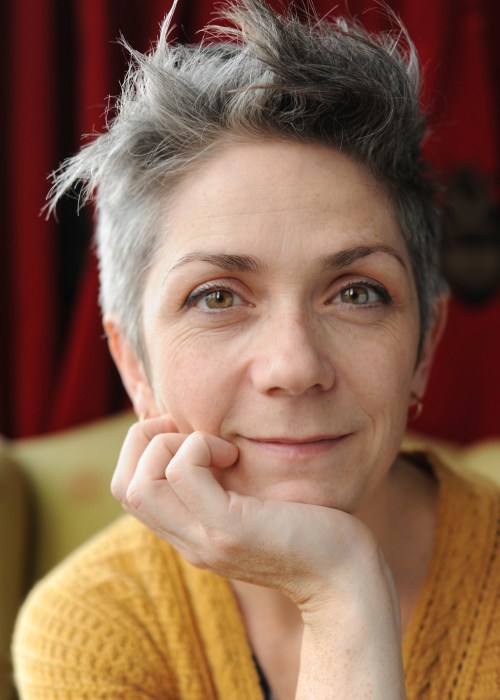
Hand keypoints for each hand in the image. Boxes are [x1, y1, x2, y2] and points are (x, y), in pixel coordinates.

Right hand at [112, 416, 385, 606]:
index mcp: (190, 531)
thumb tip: (207, 438)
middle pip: (123, 486)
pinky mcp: (229, 530)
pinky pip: (183, 473)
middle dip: (146, 440)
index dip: (144, 448)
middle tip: (193, 432)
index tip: (190, 432)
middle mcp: (188, 539)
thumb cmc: (310, 531)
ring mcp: (205, 538)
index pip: (127, 489)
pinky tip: (234, 455)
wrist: (346, 580)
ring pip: (138, 483)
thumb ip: (225, 485)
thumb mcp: (255, 505)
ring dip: (170, 445)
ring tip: (217, 446)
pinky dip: (200, 448)